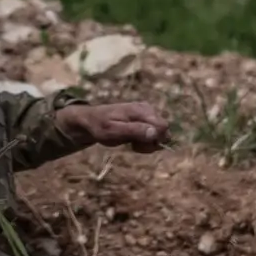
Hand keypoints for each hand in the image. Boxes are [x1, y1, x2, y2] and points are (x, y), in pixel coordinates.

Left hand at [55, 102, 169, 152]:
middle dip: (152, 142)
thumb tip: (155, 132)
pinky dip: (145, 139)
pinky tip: (133, 140)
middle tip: (134, 145)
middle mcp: (147, 109)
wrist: (91, 120)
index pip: (163, 127)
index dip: (154, 140)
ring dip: (148, 142)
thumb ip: (134, 131)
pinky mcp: (145, 118)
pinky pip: (154, 133)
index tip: (138, 145)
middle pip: (164, 131)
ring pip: (160, 133)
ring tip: (131, 142)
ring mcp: (147, 113)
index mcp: (141, 110)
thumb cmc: (100, 126)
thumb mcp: (113, 131)